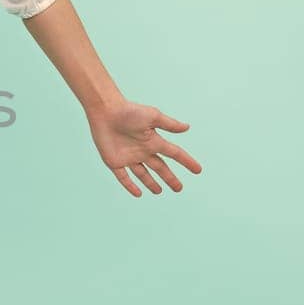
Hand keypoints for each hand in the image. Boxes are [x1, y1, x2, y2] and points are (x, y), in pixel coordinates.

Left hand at [85, 99, 201, 196]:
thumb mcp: (152, 116)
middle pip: (160, 168)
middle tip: (179, 189)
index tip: (198, 170)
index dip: (186, 161)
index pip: (174, 153)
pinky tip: (138, 193)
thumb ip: (169, 124)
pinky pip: (124, 177)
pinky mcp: (114, 161)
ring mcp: (128, 157)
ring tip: (159, 192)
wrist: (105, 111)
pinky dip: (130, 186)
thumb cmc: (129, 111)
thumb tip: (188, 127)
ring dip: (151, 183)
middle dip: (170, 178)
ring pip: (143, 174)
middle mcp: (142, 150)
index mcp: (153, 141)